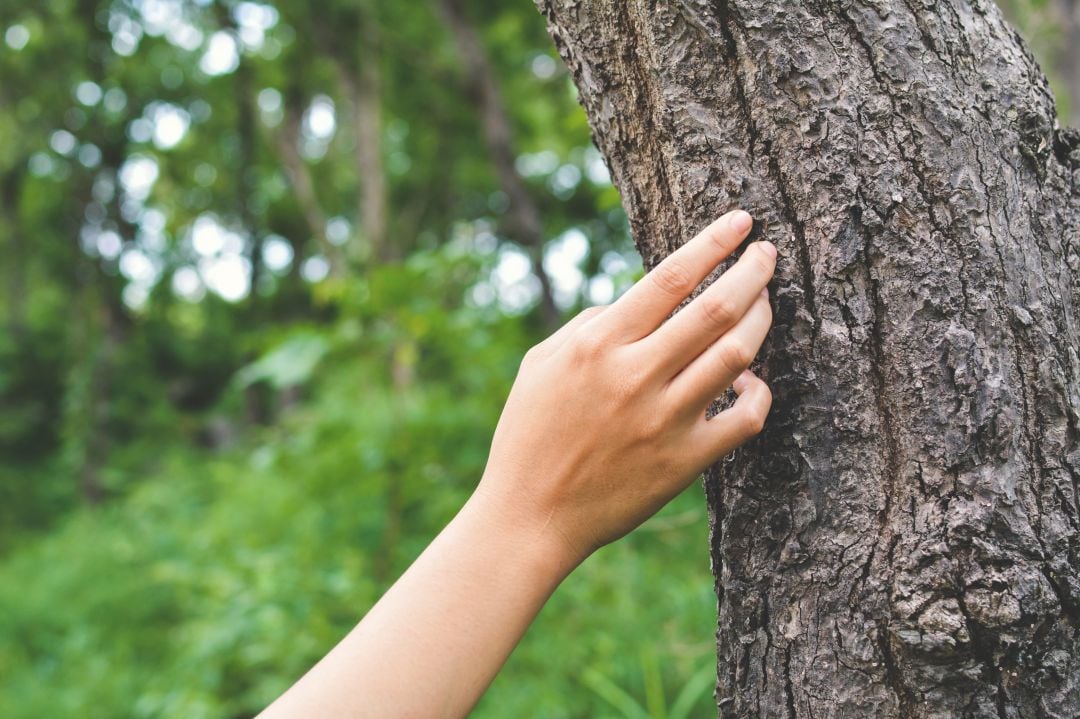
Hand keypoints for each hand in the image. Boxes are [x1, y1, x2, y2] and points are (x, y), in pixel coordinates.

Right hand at [475, 210, 775, 565]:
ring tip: (766, 304)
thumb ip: (589, 323)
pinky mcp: (684, 462)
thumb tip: (635, 301)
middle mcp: (635, 376)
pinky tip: (752, 381)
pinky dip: (759, 394)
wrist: (531, 517)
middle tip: (769, 254)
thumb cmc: (529, 436)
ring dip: (762, 321)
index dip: (713, 243)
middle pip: (716, 308)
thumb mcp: (540, 364)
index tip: (741, 221)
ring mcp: (664, 420)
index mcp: (597, 345)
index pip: (670, 277)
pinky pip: (743, 420)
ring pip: (737, 355)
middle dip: (753, 271)